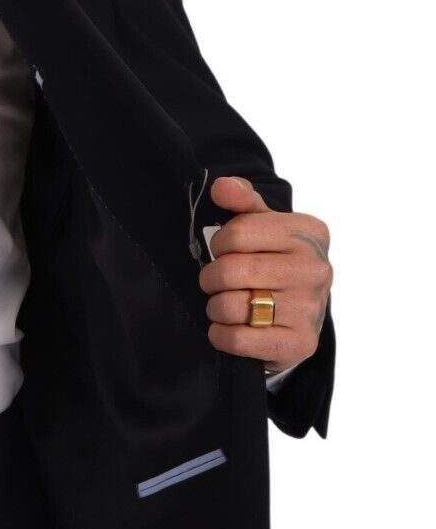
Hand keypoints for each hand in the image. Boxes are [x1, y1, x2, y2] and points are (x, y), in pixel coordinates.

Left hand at [198, 175, 331, 373]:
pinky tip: (230, 329)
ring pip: (230, 305)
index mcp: (310, 233)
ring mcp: (311, 308)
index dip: (218, 244)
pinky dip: (221, 335)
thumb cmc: (274, 268)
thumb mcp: (262, 229)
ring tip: (227, 305)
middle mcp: (317, 269)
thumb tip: (222, 186)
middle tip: (217, 283)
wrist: (296, 323)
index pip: (237, 231)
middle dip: (211, 278)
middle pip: (230, 269)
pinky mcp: (299, 343)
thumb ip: (243, 205)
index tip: (224, 251)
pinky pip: (237, 339)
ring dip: (215, 308)